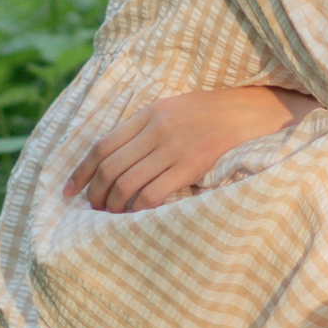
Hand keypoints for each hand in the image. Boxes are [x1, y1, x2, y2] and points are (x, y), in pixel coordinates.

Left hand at [68, 84, 311, 212]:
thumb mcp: (177, 109)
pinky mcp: (193, 163)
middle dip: (96, 194)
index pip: (102, 145)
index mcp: (150, 112)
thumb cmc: (218, 114)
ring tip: (112, 218)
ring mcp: (175, 145)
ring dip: (114, 206)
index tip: (68, 192)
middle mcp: (157, 128)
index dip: (81, 171)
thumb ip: (148, 128)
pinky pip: (154, 192)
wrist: (259, 111)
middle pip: (110, 167)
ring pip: (127, 183)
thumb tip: (118, 160)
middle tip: (94, 211)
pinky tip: (138, 217)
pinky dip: (139, 209)